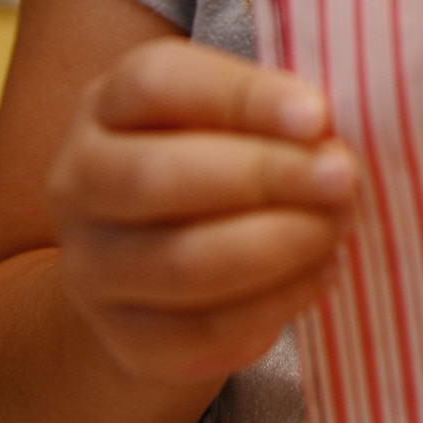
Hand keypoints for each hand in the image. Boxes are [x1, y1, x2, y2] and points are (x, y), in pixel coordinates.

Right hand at [47, 39, 359, 387]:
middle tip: (343, 178)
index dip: (242, 97)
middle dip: (265, 178)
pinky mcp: (124, 338)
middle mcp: (79, 180)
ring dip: (275, 245)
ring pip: (179, 263)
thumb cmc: (218, 152)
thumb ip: (272, 112)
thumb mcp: (232, 112)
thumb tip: (326, 138)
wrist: (165, 253)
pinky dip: (273, 304)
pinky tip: (321, 274)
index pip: (157, 85)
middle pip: (158, 177)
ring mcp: (90, 267)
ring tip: (336, 227)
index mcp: (109, 104)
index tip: (318, 115)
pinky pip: (199, 331)